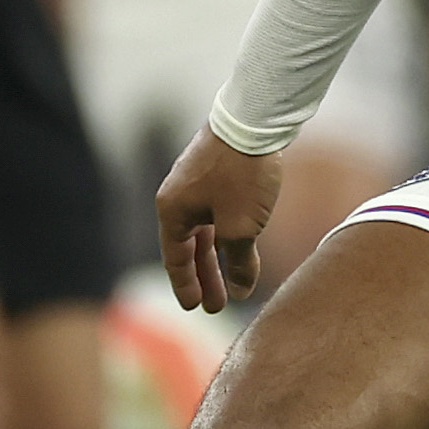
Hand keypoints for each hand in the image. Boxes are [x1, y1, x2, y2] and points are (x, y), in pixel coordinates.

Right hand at [157, 127, 284, 314]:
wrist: (256, 120)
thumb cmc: (242, 175)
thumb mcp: (242, 227)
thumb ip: (240, 262)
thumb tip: (241, 289)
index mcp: (172, 211)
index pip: (175, 259)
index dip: (187, 286)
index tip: (196, 308)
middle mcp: (178, 197)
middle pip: (190, 247)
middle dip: (205, 277)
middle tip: (217, 306)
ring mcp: (197, 184)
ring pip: (206, 230)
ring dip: (219, 257)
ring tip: (234, 284)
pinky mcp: (216, 174)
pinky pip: (217, 213)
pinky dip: (227, 234)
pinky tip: (242, 248)